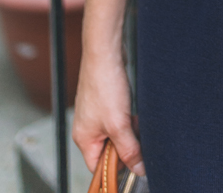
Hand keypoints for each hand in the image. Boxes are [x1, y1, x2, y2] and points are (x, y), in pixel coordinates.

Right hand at [72, 50, 144, 177]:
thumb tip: (138, 169)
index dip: (116, 170)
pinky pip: (118, 119)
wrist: (105, 52)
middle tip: (136, 137)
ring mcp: (95, 115)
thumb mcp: (119, 124)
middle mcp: (87, 128)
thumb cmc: (104, 84)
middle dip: (126, 146)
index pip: (98, 168)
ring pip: (116, 134)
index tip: (134, 167)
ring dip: (129, 131)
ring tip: (134, 119)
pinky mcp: (105, 102)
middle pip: (109, 151)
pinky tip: (133, 110)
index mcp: (84, 139)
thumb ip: (129, 149)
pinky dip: (128, 118)